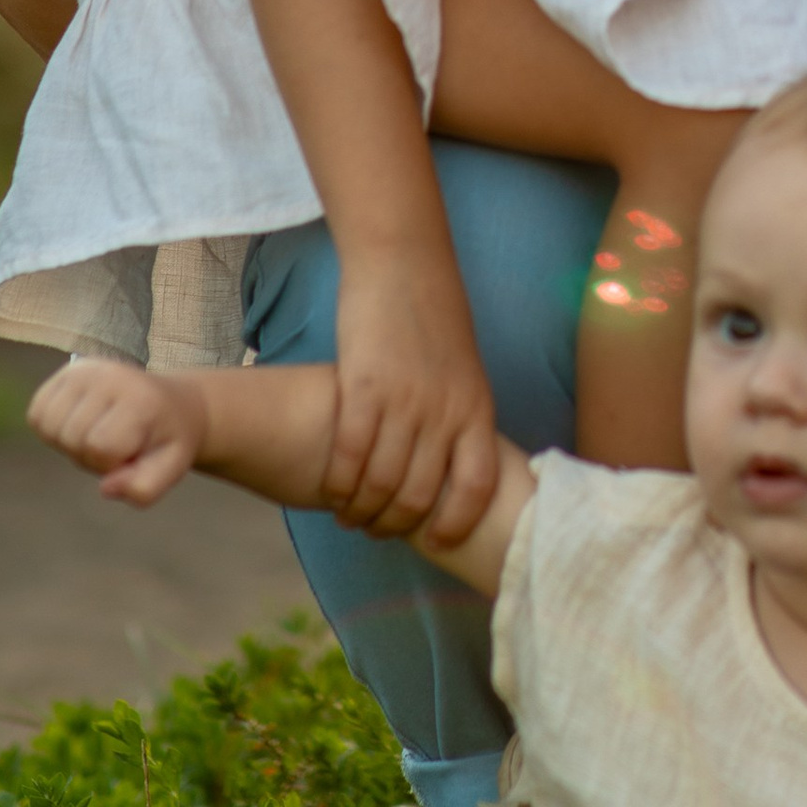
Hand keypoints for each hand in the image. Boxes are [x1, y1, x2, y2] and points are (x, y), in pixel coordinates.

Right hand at [29, 356, 204, 507]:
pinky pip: (36, 414)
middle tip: (117, 444)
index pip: (100, 446)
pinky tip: (80, 424)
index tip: (132, 453)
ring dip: (69, 443)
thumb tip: (106, 487)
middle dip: (90, 456)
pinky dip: (52, 429)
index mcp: (140, 398)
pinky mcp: (66, 372)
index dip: (111, 464)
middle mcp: (109, 376)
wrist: (170, 404)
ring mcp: (84, 370)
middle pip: (72, 438)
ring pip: (49, 427)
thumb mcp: (170, 469)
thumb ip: (143, 489)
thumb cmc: (165, 440)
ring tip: (99, 433)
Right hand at [328, 252, 501, 546]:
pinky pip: (349, 454)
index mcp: (477, 409)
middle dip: (394, 524)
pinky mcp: (365, 387)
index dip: (457, 524)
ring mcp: (406, 401)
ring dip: (361, 509)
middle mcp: (445, 412)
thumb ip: (459, 417)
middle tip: (374, 530)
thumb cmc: (432, 320)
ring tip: (347, 514)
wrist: (404, 265)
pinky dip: (338, 482)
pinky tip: (330, 490)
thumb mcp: (463, 372)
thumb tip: (451, 463)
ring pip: (382, 483)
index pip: (477, 488)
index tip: (437, 542)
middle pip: (421, 495)